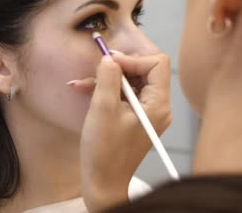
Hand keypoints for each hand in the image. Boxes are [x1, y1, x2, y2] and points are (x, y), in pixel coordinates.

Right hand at [80, 53, 171, 211]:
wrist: (103, 183)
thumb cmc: (105, 151)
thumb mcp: (103, 108)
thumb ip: (108, 77)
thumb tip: (110, 57)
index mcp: (158, 104)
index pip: (157, 64)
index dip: (133, 59)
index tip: (110, 63)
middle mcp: (158, 107)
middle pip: (145, 71)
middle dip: (118, 68)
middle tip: (95, 71)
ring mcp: (148, 113)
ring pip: (132, 82)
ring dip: (107, 80)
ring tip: (83, 84)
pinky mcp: (136, 118)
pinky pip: (125, 95)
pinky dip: (107, 91)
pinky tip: (84, 90)